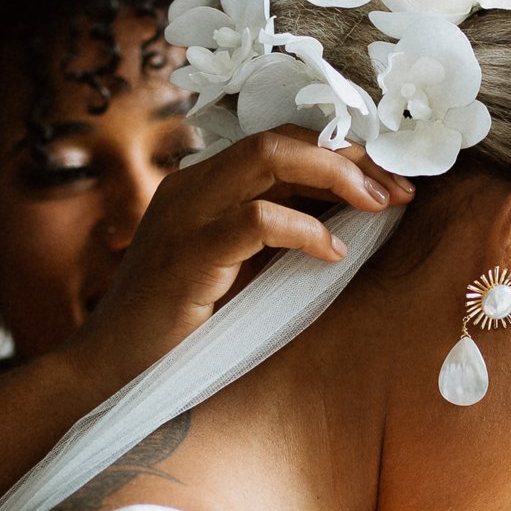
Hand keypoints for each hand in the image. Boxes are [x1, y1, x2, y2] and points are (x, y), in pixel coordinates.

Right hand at [60, 129, 409, 392]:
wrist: (110, 373)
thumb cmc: (179, 330)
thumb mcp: (238, 271)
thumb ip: (278, 239)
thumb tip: (351, 219)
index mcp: (203, 185)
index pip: (280, 143)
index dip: (342, 154)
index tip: (391, 182)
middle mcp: (191, 186)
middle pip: (280, 137)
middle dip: (351, 157)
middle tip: (399, 189)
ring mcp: (185, 215)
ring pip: (269, 159)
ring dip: (336, 177)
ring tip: (379, 206)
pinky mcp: (187, 254)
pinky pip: (256, 221)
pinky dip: (305, 230)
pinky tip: (333, 253)